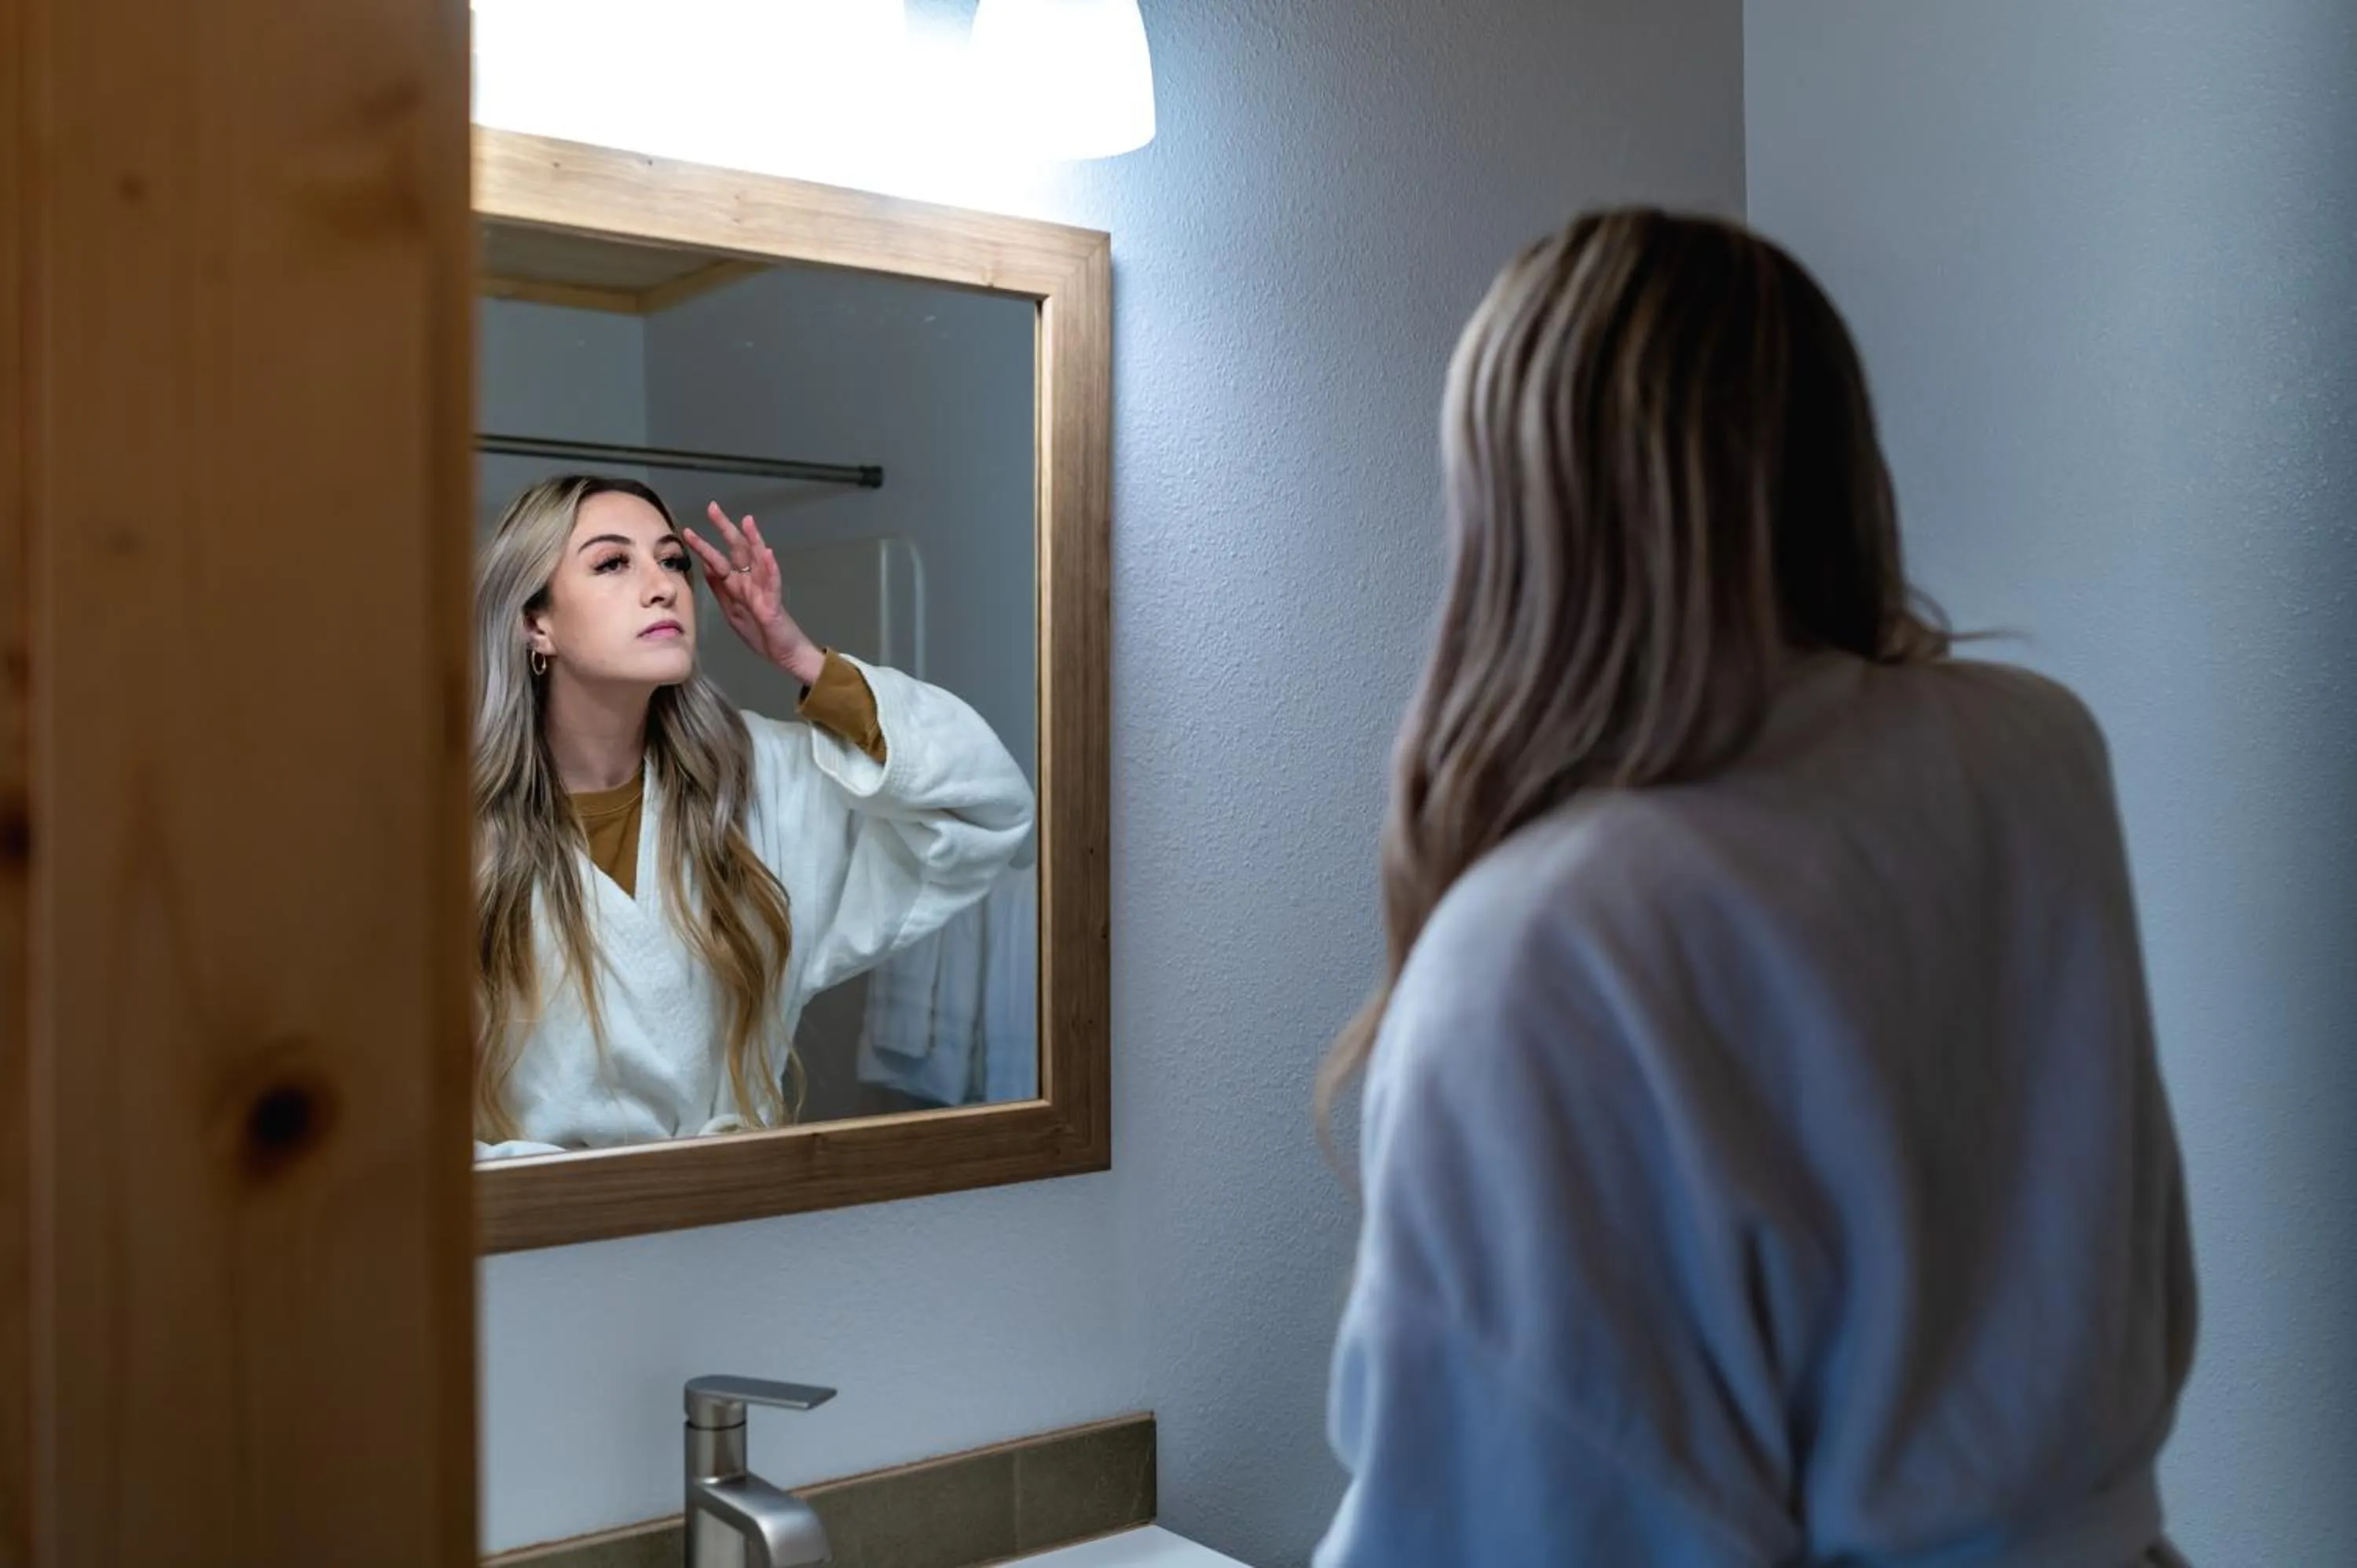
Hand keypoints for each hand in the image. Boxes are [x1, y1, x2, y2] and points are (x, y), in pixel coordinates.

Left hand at [685, 503, 825, 685]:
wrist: (783, 654)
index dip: (705, 544)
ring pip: (758, 560)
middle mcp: (750, 582)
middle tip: (713, 508)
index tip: (689, 530)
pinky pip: (773, 584)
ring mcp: (763, 591)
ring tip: (747, 522)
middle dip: (725, 529)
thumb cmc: (761, 633)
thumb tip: (707, 567)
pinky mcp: (773, 604)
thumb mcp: (731, 611)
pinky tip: (768, 554)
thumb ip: (720, 590)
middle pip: (737, 551)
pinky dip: (771, 568)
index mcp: (738, 585)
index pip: (719, 560)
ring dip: (753, 540)